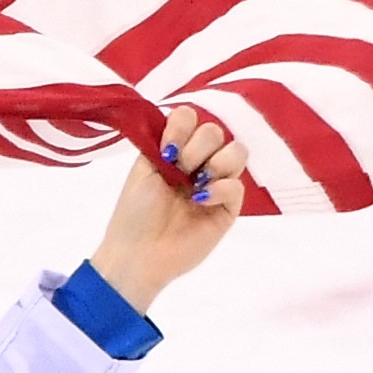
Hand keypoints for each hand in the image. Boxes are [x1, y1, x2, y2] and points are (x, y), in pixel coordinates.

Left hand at [88, 102, 245, 316]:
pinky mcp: (228, 208)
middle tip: (178, 171)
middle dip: (196, 147)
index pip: (192, 118)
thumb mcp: (142, 170)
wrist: (138, 254)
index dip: (182, 126)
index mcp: (175, 151)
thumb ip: (162, 142)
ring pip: (237, 151)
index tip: (167, 149)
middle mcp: (198, 163)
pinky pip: (238, 185)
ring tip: (194, 184)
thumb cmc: (134, 213)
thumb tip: (184, 120)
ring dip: (216, 161)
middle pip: (216, 131)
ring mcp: (216, 184)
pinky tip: (201, 199)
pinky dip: (221, 187)